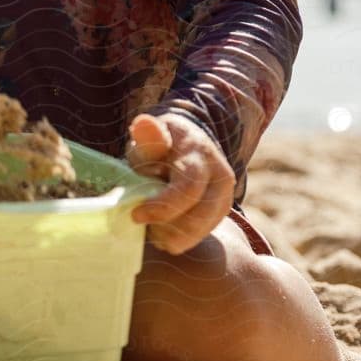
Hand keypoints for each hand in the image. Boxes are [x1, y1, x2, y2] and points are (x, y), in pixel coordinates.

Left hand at [125, 112, 233, 253]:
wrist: (187, 145)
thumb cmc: (160, 143)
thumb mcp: (151, 136)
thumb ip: (148, 136)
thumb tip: (142, 123)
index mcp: (200, 156)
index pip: (188, 189)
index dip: (163, 207)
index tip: (136, 215)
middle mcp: (220, 178)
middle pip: (198, 217)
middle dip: (166, 227)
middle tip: (140, 223)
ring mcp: (224, 197)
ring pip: (200, 230)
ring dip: (171, 235)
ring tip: (148, 226)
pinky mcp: (221, 213)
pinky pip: (201, 235)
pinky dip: (179, 238)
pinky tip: (160, 230)